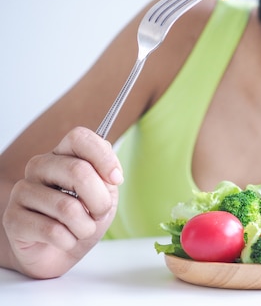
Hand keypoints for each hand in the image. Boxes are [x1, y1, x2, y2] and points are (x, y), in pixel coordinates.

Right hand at [2, 127, 122, 277]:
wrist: (59, 252)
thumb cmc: (83, 218)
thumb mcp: (104, 195)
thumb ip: (107, 179)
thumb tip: (111, 174)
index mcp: (63, 155)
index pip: (79, 138)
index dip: (104, 158)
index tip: (117, 179)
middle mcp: (39, 167)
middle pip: (78, 171)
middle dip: (100, 200)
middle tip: (100, 213)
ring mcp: (23, 191)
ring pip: (68, 207)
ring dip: (86, 226)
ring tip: (82, 229)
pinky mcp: (13, 218)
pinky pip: (53, 231)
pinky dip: (69, 240)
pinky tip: (64, 239)